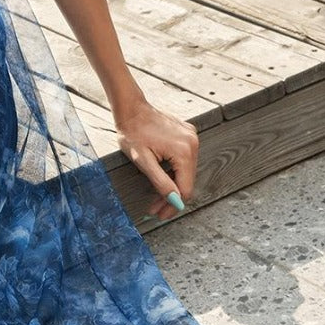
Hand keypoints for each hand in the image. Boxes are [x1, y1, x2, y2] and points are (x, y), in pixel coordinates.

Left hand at [114, 98, 198, 221]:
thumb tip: (174, 200)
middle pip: (187, 181)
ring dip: (173, 186)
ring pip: (186, 172)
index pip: (185, 188)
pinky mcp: (188, 135)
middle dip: (171, 198)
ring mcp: (192, 138)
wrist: (131, 109)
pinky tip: (163, 180)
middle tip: (155, 210)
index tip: (161, 215)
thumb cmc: (132, 133)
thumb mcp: (143, 161)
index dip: (173, 205)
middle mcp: (193, 144)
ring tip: (156, 199)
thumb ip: (160, 182)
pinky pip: (185, 160)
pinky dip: (175, 172)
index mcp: (184, 151)